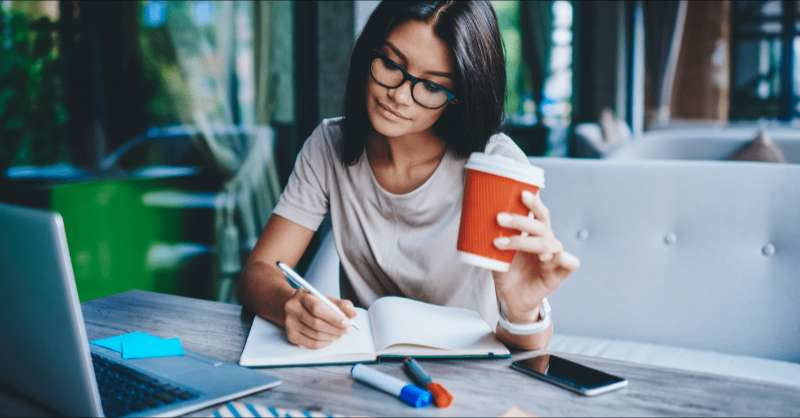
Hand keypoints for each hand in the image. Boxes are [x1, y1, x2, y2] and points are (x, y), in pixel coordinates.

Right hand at [283, 290, 357, 348]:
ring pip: (315, 335)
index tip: (347, 322)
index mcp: (301, 296)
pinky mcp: (291, 336)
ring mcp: (289, 324)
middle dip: (335, 329)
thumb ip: (340, 305)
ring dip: (331, 337)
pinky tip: (330, 339)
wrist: (291, 307)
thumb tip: (353, 314)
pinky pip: (311, 344)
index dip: (334, 317)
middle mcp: (292, 310)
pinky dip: (324, 343)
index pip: (317, 308)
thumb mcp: (325, 298)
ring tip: (340, 334)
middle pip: (316, 324)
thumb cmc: (311, 303)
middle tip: (346, 330)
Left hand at [492, 190, 579, 322]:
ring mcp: (554, 257)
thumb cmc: (506, 272)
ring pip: (546, 243)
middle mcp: (546, 242)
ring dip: (523, 241)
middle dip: (520, 220)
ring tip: (500, 243)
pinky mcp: (559, 274)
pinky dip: (562, 258)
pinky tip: (547, 258)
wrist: (511, 299)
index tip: (520, 193)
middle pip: (540, 225)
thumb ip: (489, 236)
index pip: (538, 213)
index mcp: (535, 233)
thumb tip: (473, 216)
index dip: (533, 202)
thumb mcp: (494, 251)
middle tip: (499, 218)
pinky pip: (570, 263)